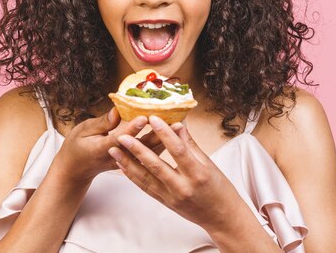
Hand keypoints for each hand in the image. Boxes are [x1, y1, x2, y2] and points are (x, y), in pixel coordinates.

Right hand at [53, 109, 166, 183]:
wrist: (76, 170)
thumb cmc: (77, 147)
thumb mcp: (83, 131)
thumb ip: (101, 123)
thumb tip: (117, 112)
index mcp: (101, 150)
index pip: (119, 139)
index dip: (132, 129)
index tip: (144, 118)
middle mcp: (117, 158)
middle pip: (141, 148)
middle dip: (159, 135)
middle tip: (175, 122)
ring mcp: (125, 163)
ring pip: (149, 153)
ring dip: (165, 141)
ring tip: (180, 127)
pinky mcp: (131, 163)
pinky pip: (149, 155)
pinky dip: (161, 145)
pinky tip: (174, 136)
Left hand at [108, 115, 243, 228]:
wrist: (222, 218)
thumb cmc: (220, 188)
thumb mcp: (210, 164)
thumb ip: (191, 144)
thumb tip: (178, 124)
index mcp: (198, 174)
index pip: (178, 150)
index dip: (164, 133)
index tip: (152, 118)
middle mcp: (183, 187)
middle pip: (156, 165)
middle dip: (137, 150)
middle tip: (122, 136)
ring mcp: (172, 197)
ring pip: (146, 179)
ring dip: (128, 164)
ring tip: (114, 150)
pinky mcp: (166, 203)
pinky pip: (146, 188)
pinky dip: (133, 177)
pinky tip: (122, 166)